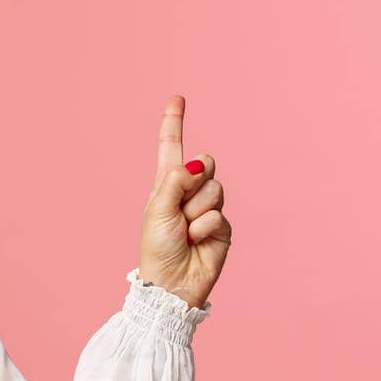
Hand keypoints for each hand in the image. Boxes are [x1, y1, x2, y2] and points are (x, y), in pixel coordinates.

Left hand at [137, 94, 231, 308]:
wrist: (172, 283)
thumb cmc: (157, 248)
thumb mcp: (158, 209)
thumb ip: (176, 180)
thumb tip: (200, 161)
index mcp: (166, 184)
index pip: (172, 147)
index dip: (174, 122)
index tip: (177, 97)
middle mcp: (188, 192)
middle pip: (206, 163)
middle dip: (195, 181)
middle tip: (180, 208)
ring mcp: (208, 208)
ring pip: (215, 189)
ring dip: (196, 211)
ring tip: (185, 231)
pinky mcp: (223, 226)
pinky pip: (219, 214)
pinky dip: (205, 228)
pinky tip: (196, 242)